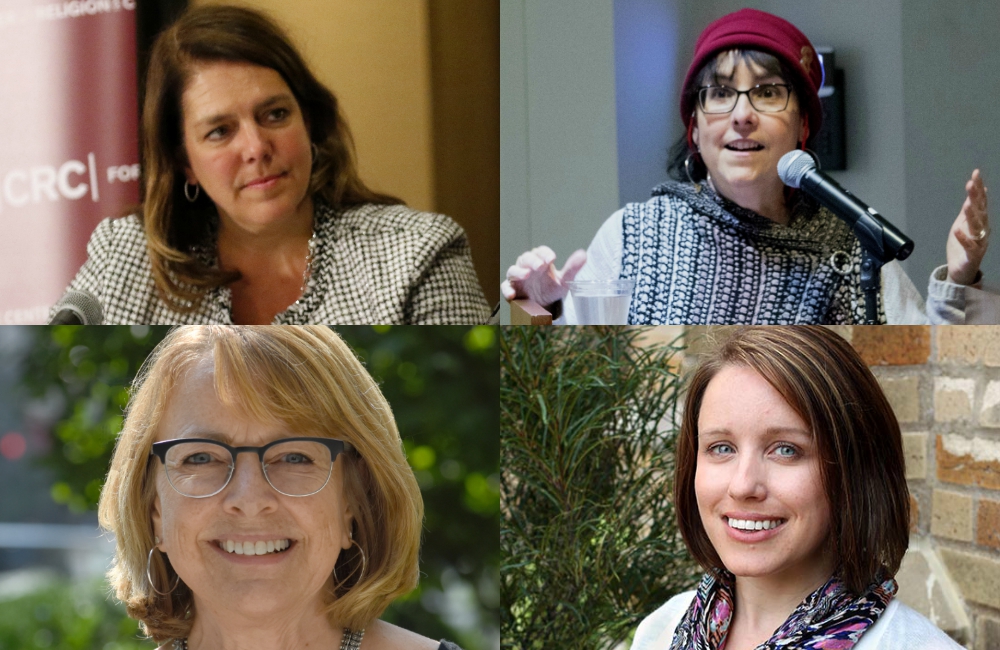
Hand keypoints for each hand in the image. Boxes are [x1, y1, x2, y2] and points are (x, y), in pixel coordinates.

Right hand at [501, 246, 586, 305]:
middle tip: (540, 266)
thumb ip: (572, 268)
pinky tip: (512, 294)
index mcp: (540, 261)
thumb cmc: (551, 288)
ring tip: (526, 275)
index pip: (540, 252)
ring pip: (513, 270)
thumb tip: (583, 254)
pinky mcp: (511, 289)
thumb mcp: (564, 280)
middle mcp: (527, 266)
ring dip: (519, 272)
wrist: (543, 305)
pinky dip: (507, 290)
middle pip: (526, 258)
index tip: (552, 259)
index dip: (545, 253)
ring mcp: (518, 278)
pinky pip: (506, 287)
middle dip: (533, 261)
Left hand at [947, 169, 988, 284]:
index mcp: (980, 222)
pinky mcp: (971, 256)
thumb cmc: (963, 247)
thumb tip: (978, 190)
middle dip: (976, 197)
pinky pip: (969, 247)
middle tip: (971, 183)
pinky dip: (963, 238)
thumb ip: (970, 209)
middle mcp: (982, 231)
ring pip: (977, 228)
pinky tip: (957, 230)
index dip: (978, 188)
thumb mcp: (964, 224)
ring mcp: (978, 243)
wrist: (961, 271)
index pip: (980, 202)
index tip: (976, 173)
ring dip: (972, 216)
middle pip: (980, 212)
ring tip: (966, 204)